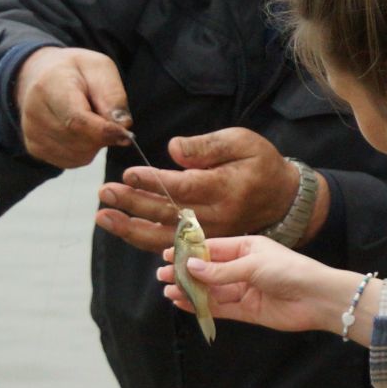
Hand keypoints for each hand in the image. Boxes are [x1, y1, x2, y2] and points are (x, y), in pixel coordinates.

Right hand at [17, 47, 132, 168]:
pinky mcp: (34, 148)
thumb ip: (113, 95)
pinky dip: (85, 150)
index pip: (77, 120)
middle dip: (104, 136)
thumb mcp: (100, 68)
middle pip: (80, 140)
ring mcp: (31, 133)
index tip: (126, 133)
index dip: (105, 131)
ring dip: (95, 144)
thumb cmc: (75, 71)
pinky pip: (71, 161)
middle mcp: (34, 113)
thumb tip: (123, 125)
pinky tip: (81, 131)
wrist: (41, 75)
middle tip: (108, 118)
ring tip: (91, 119)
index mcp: (49, 86)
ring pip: (78, 155)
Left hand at [97, 127, 318, 252]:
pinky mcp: (204, 244)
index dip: (154, 182)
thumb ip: (207, 146)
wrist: (283, 200)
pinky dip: (143, 240)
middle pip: (167, 213)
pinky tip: (122, 229)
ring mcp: (209, 234)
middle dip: (133, 203)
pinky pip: (170, 246)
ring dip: (130, 228)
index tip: (129, 173)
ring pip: (163, 236)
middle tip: (106, 193)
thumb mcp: (242, 141)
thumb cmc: (260, 164)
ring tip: (104, 216)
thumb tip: (173, 149)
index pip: (184, 187)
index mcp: (225, 187)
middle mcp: (216, 216)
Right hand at [156, 233, 358, 335]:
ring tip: (168, 290)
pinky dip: (202, 306)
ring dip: (190, 290)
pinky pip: (219, 307)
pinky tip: (184, 303)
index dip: (191, 252)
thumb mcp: (253, 264)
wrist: (317, 298)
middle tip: (161, 275)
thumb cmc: (289, 270)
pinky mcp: (247, 310)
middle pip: (209, 270)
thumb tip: (191, 267)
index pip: (213, 248)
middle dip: (186, 272)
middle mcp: (244, 267)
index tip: (168, 254)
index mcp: (248, 247)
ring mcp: (245, 289)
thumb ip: (221, 270)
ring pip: (211, 290)